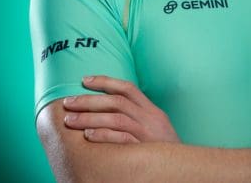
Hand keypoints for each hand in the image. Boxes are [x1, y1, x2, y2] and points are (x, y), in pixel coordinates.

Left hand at [63, 75, 180, 144]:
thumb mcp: (155, 127)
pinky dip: (103, 136)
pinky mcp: (144, 150)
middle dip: (89, 100)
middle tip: (68, 102)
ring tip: (70, 121)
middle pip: (117, 102)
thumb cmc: (163, 149)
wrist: (183, 170)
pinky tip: (88, 136)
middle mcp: (150, 118)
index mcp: (152, 110)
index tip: (84, 80)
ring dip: (90, 118)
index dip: (105, 81)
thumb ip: (137, 117)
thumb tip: (108, 109)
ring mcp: (147, 134)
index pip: (128, 87)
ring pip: (116, 119)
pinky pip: (121, 140)